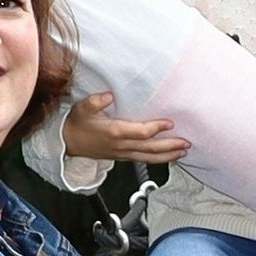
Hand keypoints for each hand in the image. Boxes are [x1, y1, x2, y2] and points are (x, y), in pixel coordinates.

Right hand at [63, 90, 188, 163]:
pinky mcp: (124, 157)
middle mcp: (121, 145)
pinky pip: (144, 160)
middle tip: (186, 142)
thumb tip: (109, 95)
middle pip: (150, 148)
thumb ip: (95, 101)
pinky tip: (170, 156)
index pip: (141, 132)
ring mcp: (123, 153)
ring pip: (149, 157)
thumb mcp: (82, 108)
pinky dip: (159, 159)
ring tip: (183, 151)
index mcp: (115, 132)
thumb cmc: (78, 124)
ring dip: (168, 155)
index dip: (156, 128)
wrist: (69, 142)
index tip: (170, 122)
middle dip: (170, 146)